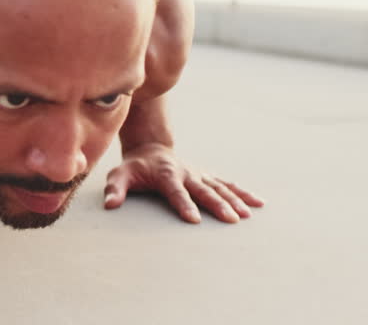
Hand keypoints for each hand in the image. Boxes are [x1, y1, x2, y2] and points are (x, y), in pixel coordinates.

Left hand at [103, 143, 263, 223]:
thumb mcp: (120, 174)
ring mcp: (199, 174)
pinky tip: (258, 203)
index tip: (194, 220)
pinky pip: (227, 184)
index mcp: (166, 173)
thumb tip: (109, 204)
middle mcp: (186, 172)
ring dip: (234, 200)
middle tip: (231, 220)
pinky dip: (242, 193)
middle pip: (204, 190)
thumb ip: (115, 188)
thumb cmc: (134, 166)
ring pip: (220, 187)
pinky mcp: (206, 176)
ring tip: (247, 215)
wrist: (151, 148)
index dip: (184, 204)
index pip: (176, 191)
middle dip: (218, 205)